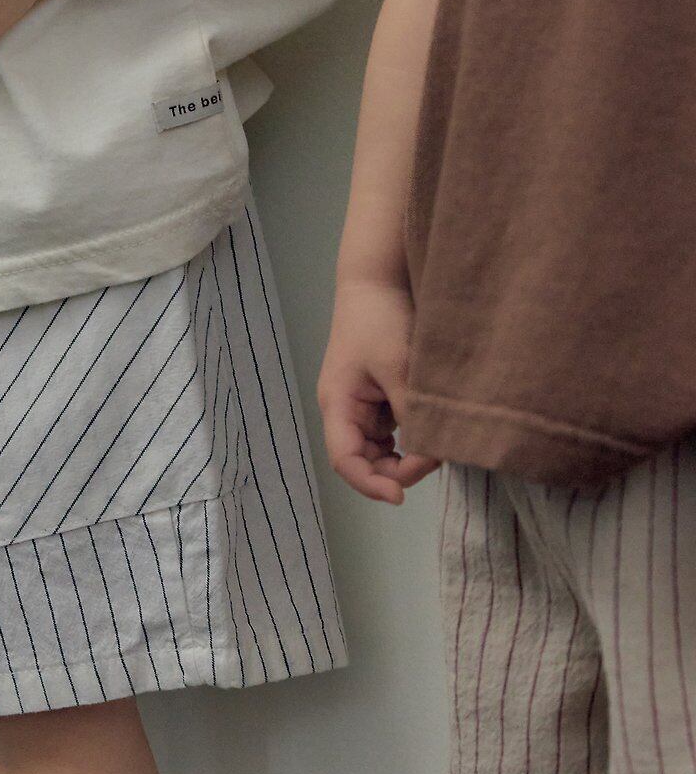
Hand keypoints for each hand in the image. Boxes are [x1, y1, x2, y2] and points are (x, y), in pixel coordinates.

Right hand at [317, 279, 438, 504]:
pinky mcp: (380, 395)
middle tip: (433, 462)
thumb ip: (412, 413)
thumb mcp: (399, 366)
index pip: (345, 460)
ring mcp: (363, 404)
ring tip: (436, 443)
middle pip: (364, 460)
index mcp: (337, 404)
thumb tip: (428, 453)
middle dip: (395, 470)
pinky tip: (432, 427)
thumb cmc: (380, 317)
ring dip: (407, 454)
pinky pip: (394, 429)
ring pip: (382, 448)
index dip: (370, 484)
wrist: (379, 278)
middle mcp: (345, 410)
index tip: (401, 496)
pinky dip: (412, 435)